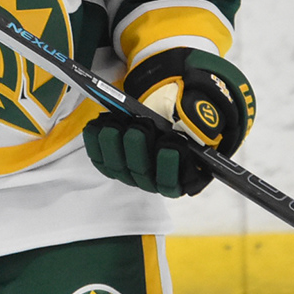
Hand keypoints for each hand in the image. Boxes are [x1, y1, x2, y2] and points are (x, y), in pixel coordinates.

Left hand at [83, 48, 254, 197]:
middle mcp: (155, 180)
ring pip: (118, 167)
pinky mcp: (112, 163)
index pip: (173, 182)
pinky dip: (96, 142)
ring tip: (115, 124)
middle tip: (138, 128)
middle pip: (142, 174)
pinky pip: (100, 158)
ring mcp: (132, 173)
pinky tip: (97, 125)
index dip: (169, 167)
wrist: (167, 111)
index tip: (169, 146)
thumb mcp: (197, 116)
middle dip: (138, 150)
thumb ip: (197, 120)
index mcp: (182, 176)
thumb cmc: (185, 117)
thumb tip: (190, 122)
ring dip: (114, 145)